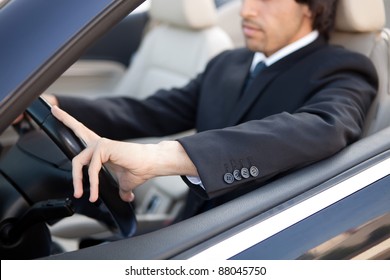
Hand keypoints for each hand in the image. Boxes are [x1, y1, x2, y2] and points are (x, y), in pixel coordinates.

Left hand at [51, 106, 197, 202]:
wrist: (152, 165)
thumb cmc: (141, 169)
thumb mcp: (124, 183)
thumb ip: (121, 189)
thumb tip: (126, 198)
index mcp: (102, 149)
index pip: (84, 133)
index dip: (71, 122)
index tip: (60, 111)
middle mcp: (100, 144)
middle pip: (78, 130)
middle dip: (65, 118)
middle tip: (53, 108)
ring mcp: (101, 145)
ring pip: (79, 162)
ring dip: (79, 181)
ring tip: (82, 194)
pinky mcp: (104, 148)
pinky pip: (92, 169)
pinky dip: (92, 183)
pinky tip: (95, 192)